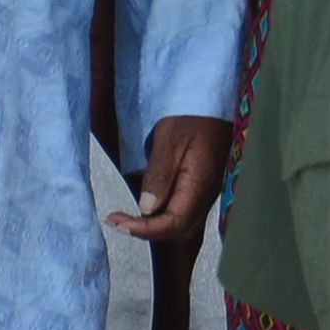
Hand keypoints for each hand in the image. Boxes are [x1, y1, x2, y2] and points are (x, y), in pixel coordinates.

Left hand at [118, 114, 230, 243]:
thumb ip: (159, 174)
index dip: (145, 229)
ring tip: (123, 218)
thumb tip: (147, 209)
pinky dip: (161, 217)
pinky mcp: (201, 186)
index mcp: (201, 182)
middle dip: (146, 231)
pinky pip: (183, 211)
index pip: (175, 221)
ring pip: (182, 223)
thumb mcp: (169, 137)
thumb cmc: (193, 113)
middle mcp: (207, 192)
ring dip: (152, 227)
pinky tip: (144, 209)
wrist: (214, 99)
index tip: (118, 223)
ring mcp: (206, 190)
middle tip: (115, 221)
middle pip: (180, 229)